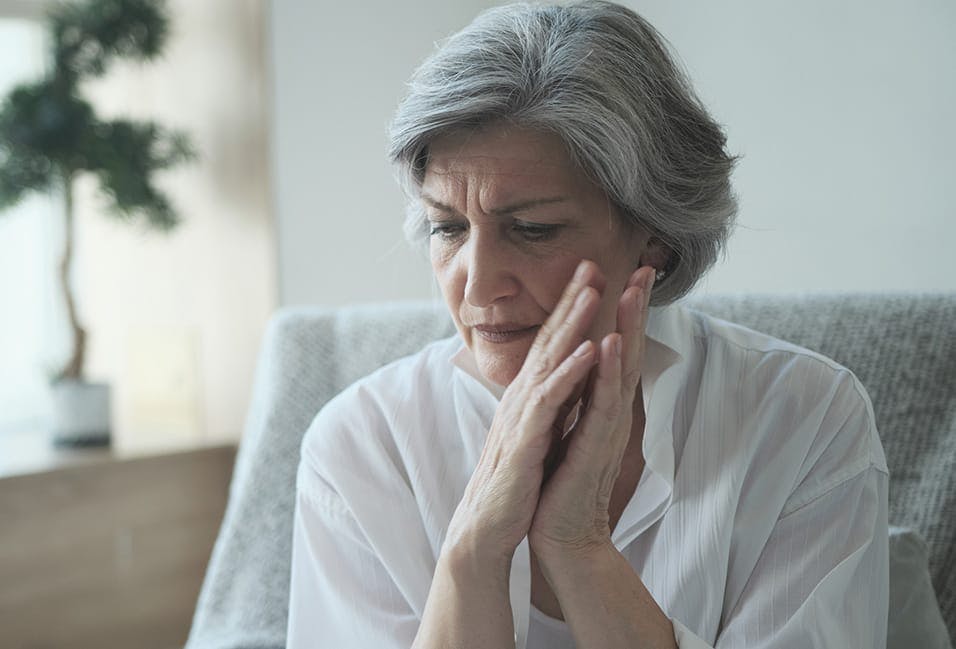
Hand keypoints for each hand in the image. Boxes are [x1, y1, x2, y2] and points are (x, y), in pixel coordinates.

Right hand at [442, 260, 607, 566]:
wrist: (486, 526)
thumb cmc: (513, 482)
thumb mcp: (532, 433)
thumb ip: (545, 404)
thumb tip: (562, 380)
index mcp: (528, 395)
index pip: (550, 342)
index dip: (570, 307)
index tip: (591, 274)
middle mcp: (522, 396)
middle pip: (549, 338)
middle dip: (572, 299)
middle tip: (592, 262)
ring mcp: (521, 415)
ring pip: (549, 360)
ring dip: (571, 324)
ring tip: (593, 291)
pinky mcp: (525, 440)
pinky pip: (549, 401)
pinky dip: (569, 374)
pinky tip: (588, 351)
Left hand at [528, 264, 654, 557]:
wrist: (560, 535)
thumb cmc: (562, 483)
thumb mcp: (570, 430)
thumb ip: (580, 400)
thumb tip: (579, 369)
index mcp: (601, 406)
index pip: (617, 351)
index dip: (623, 312)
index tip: (627, 274)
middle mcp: (610, 413)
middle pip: (628, 351)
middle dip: (634, 309)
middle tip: (644, 268)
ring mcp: (606, 429)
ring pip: (622, 371)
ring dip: (628, 329)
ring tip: (632, 291)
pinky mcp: (595, 448)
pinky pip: (604, 404)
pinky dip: (610, 372)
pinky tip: (612, 343)